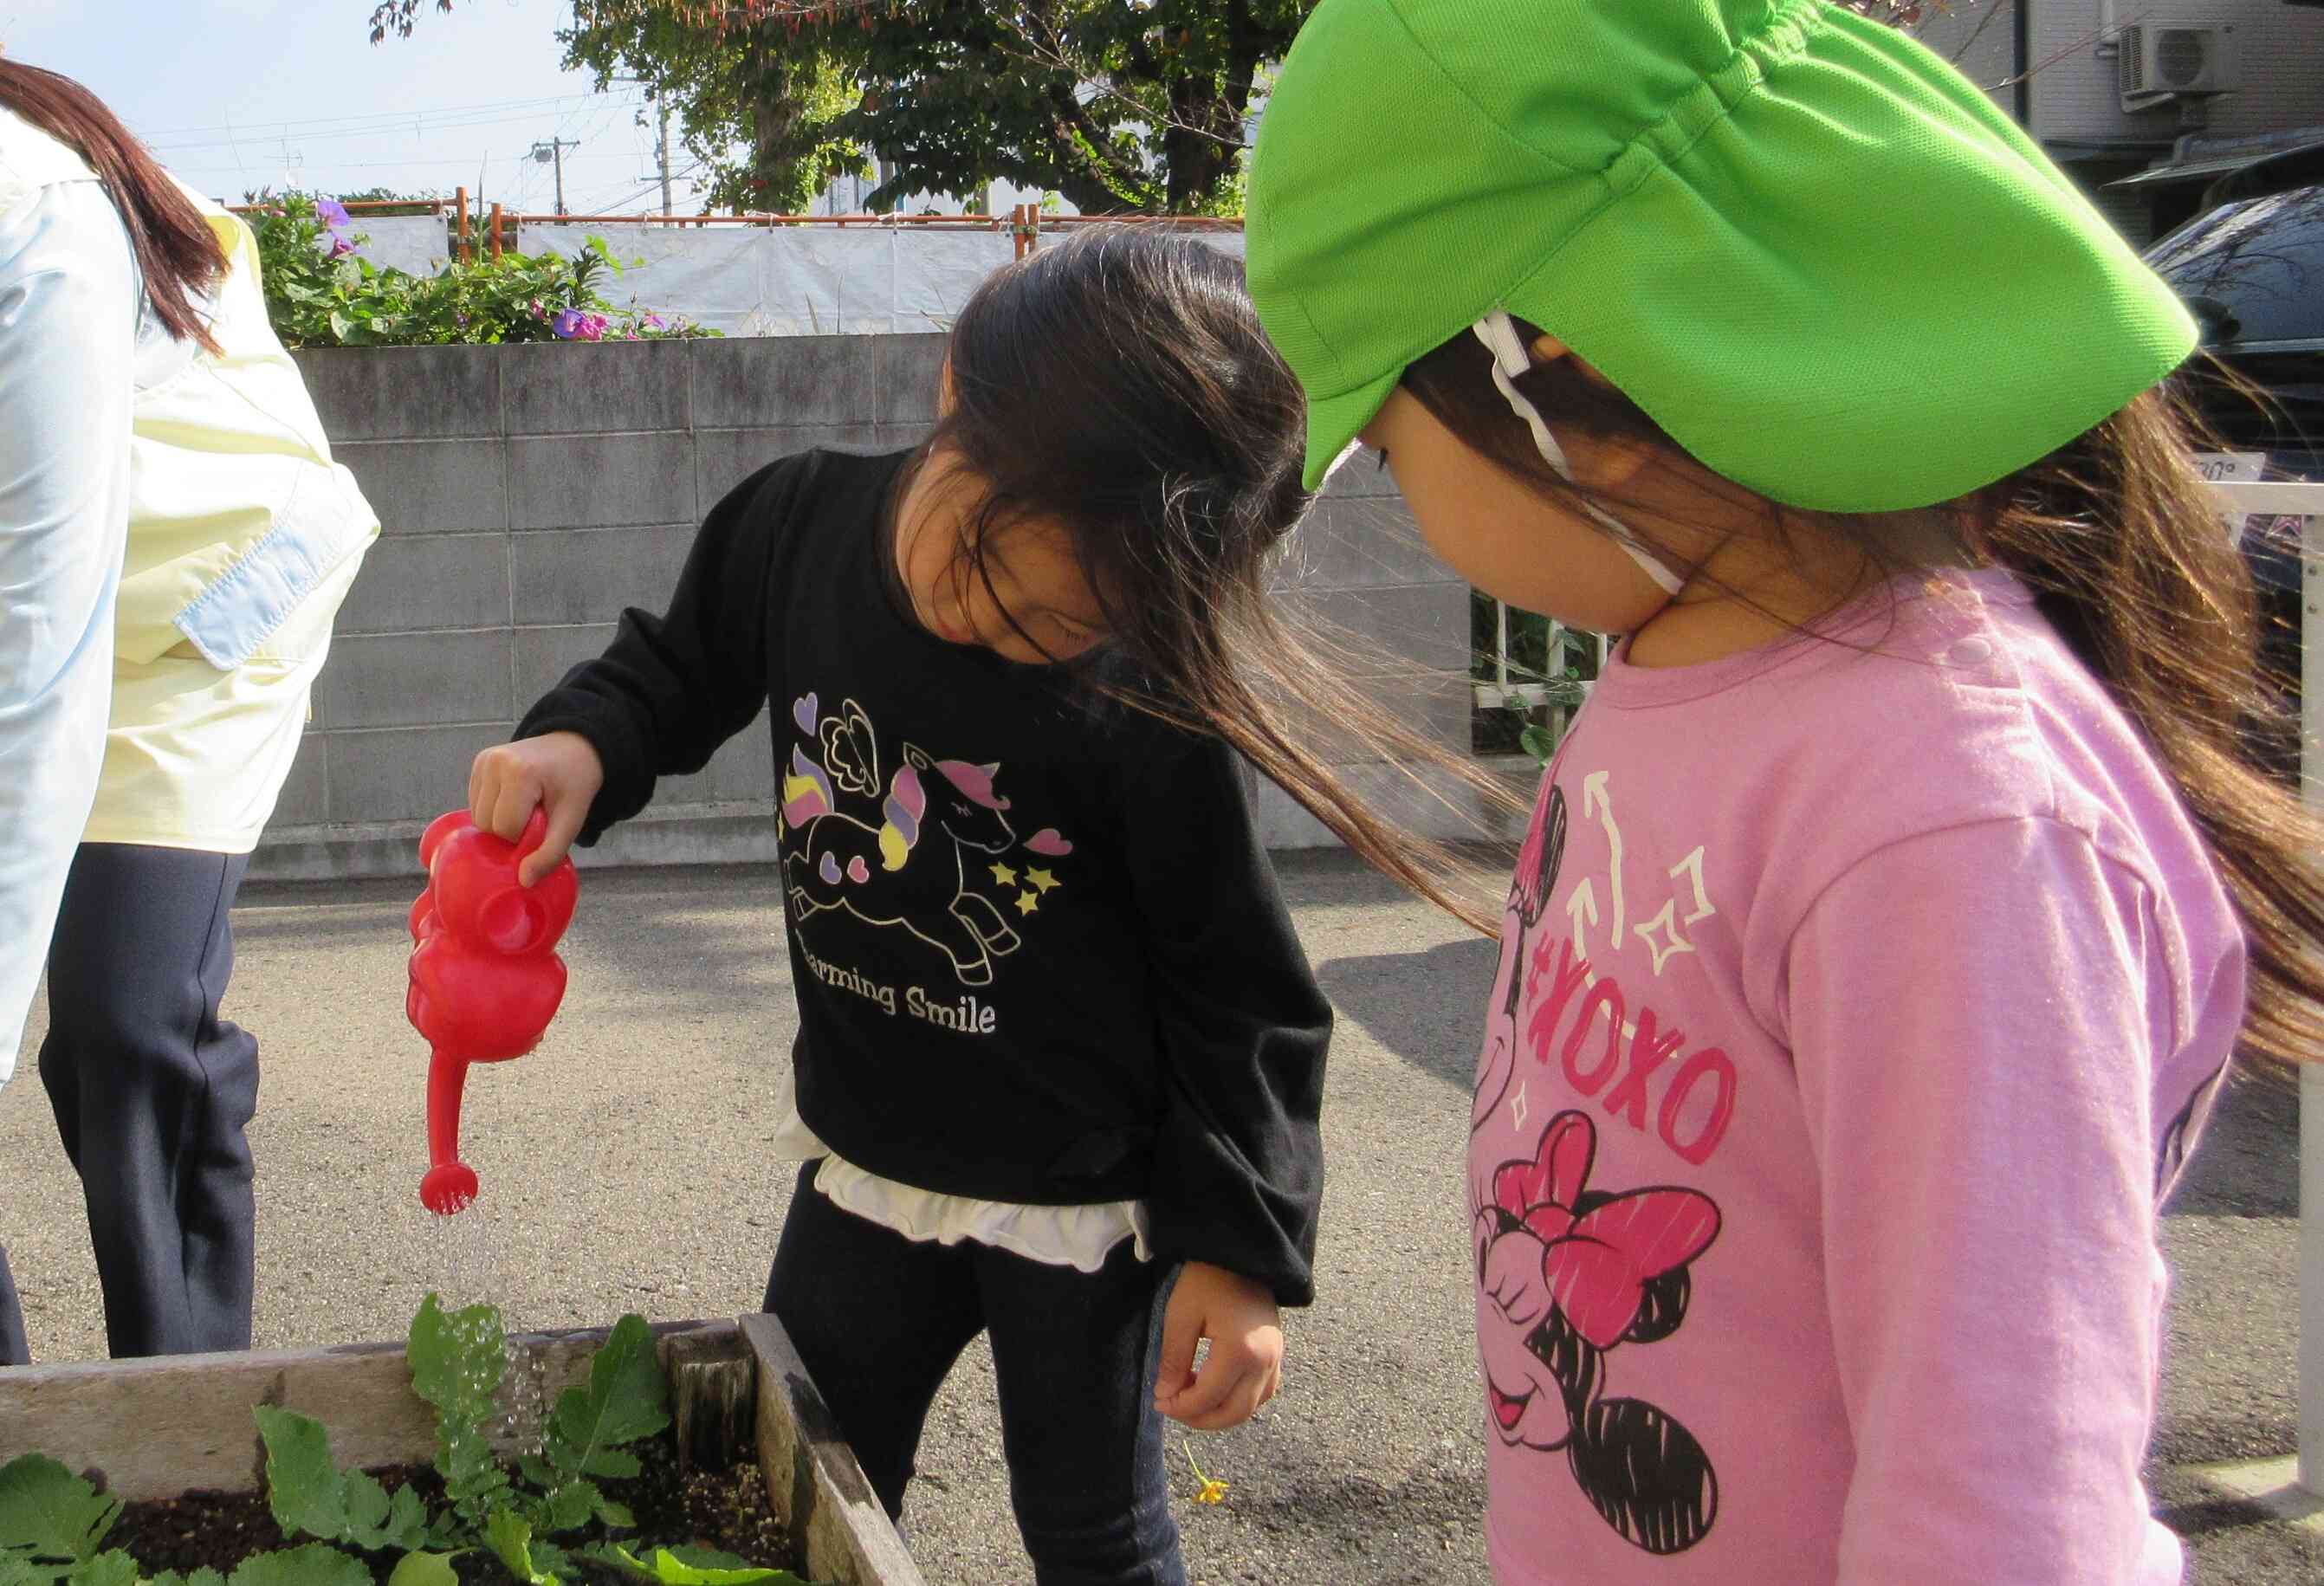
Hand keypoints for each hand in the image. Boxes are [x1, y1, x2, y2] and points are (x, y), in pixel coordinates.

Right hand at [468, 732, 603, 886]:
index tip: (542, 823)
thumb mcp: (571, 821)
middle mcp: (495, 762)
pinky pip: (475, 802)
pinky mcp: (478, 761)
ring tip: (524, 807)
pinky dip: (492, 809)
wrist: (574, 748)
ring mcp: (484, 760)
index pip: (505, 828)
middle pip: (486, 824)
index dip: (523, 836)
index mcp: (520, 773)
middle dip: (509, 831)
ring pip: (477, 816)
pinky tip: (513, 799)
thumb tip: (524, 881)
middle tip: (534, 817)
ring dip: (499, 822)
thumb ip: (550, 853)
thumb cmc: (574, 785)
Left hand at [1153, 1261, 1281, 1430]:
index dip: (1180, 1407)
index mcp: (1240, 1351)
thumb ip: (1174, 1360)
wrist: (1241, 1253)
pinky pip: (1263, 1393)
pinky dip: (1240, 1401)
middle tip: (1173, 1407)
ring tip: (1192, 1399)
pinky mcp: (1278, 1354)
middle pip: (1233, 1413)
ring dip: (1220, 1413)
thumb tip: (1167, 1395)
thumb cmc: (1207, 1279)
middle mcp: (1264, 1361)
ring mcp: (1276, 1359)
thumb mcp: (1181, 1316)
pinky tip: (1217, 1391)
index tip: (1159, 1401)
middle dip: (1200, 1419)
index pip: (1207, 1398)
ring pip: (1250, 1408)